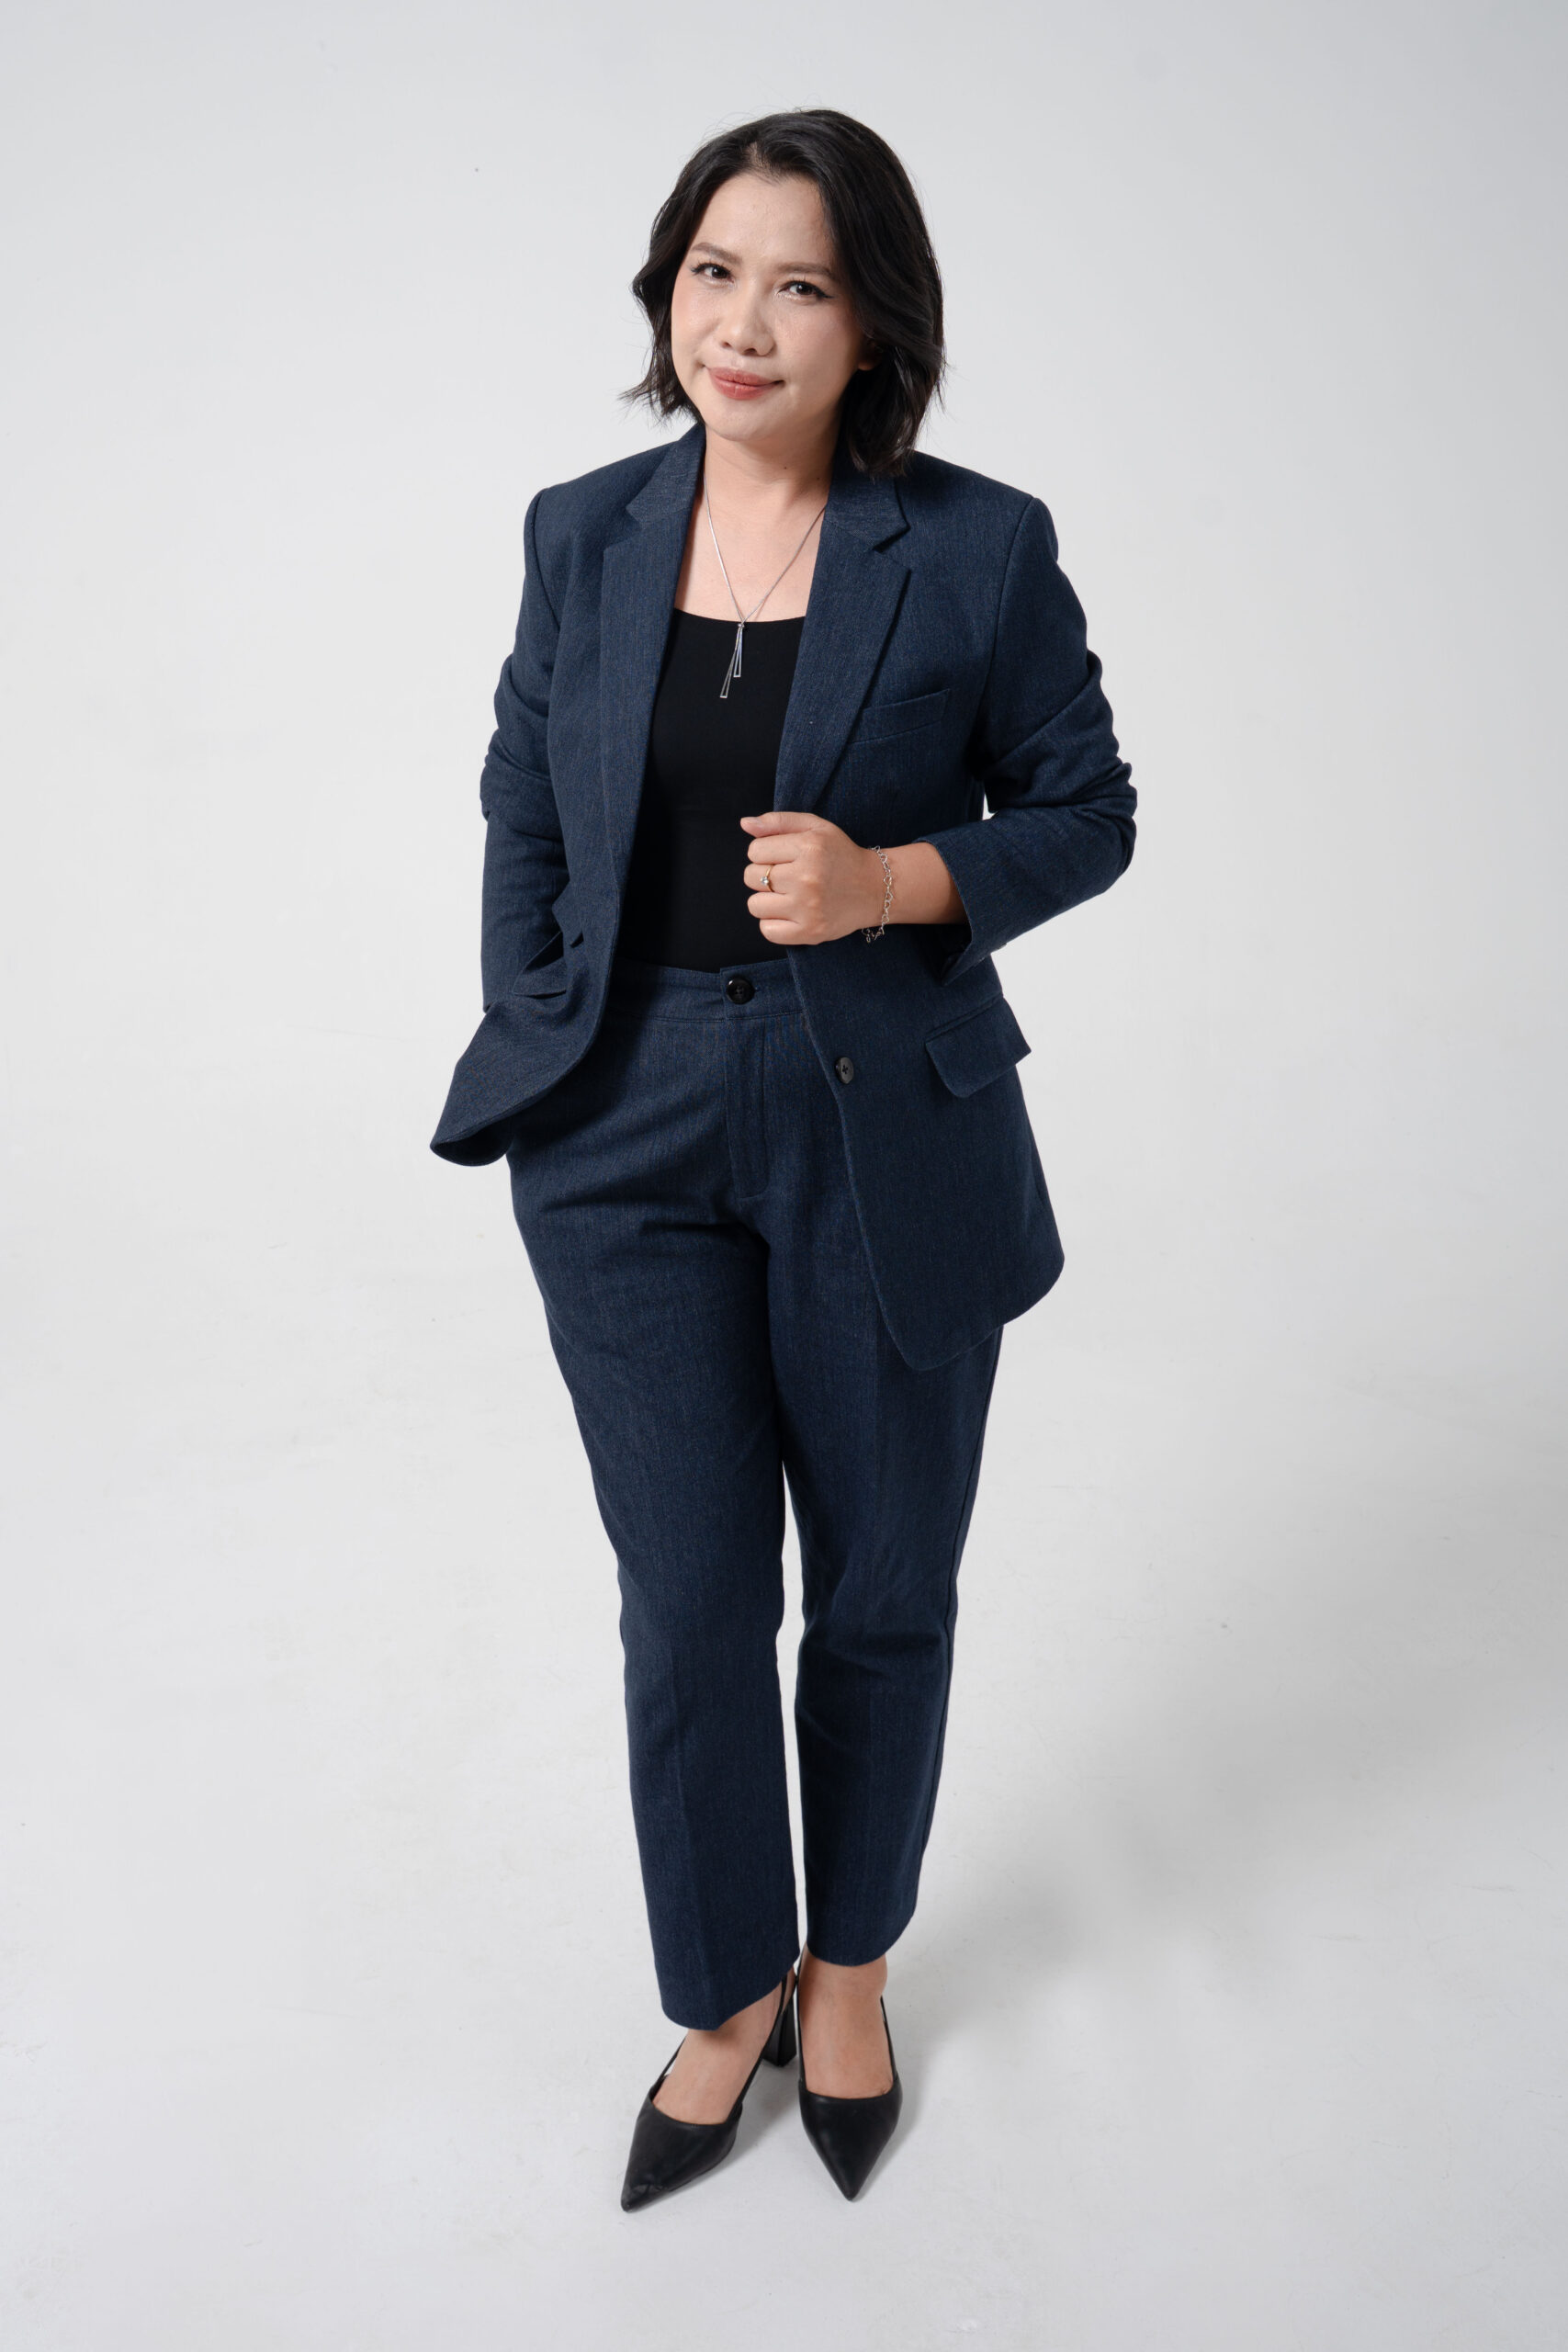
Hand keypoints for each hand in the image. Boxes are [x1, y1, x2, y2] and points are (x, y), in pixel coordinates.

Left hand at [740, 811, 886, 945]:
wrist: (874, 888)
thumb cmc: (840, 855)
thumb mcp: (815, 827)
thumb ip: (778, 822)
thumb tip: (745, 824)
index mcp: (808, 847)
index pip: (754, 851)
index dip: (765, 853)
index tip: (784, 857)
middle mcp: (807, 878)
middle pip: (750, 877)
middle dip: (764, 875)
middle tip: (788, 877)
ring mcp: (808, 908)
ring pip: (754, 905)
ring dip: (766, 900)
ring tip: (788, 895)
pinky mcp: (809, 932)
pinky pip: (767, 930)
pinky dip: (773, 923)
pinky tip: (791, 913)